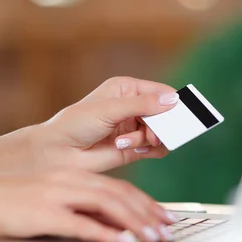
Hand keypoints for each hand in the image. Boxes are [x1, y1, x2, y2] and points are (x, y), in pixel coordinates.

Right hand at [0, 170, 176, 241]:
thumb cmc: (13, 204)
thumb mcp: (54, 200)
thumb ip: (83, 210)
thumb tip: (115, 226)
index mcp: (74, 176)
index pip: (119, 187)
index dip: (146, 202)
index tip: (164, 217)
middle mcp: (70, 181)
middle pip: (119, 194)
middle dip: (148, 213)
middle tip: (167, 230)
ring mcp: (57, 195)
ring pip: (106, 204)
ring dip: (134, 222)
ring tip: (152, 237)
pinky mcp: (43, 213)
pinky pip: (80, 223)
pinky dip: (104, 233)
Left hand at [35, 76, 178, 172]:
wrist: (59, 152)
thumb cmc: (77, 124)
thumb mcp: (110, 109)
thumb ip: (142, 105)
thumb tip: (172, 101)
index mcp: (127, 89)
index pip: (161, 92)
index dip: (174, 102)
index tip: (182, 113)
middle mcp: (134, 107)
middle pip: (166, 114)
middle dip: (163, 124)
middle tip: (155, 133)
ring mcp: (135, 128)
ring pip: (162, 132)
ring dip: (151, 138)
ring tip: (130, 142)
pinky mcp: (135, 148)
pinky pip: (157, 149)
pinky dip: (150, 150)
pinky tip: (131, 148)